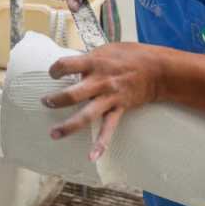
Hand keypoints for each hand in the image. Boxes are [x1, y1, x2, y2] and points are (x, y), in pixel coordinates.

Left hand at [41, 43, 169, 160]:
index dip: (55, 69)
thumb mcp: (108, 49)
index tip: (53, 73)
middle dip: (56, 100)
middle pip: (72, 94)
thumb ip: (90, 58)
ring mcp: (110, 97)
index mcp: (95, 62)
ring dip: (69, 126)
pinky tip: (92, 156)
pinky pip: (109, 129)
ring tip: (54, 133)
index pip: (66, 65)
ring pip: (86, 115)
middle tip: (46, 103)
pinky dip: (101, 144)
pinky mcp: (119, 109)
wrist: (158, 70)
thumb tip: (74, 64)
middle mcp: (100, 81)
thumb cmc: (131, 55)